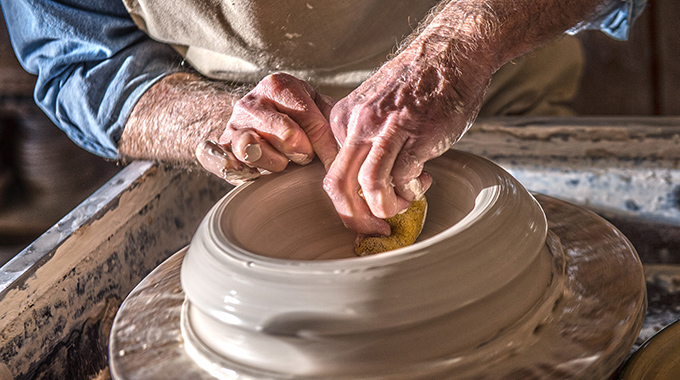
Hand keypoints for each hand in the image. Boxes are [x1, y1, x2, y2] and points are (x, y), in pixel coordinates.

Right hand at [197, 73, 337, 184]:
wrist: (253, 119)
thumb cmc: (295, 117)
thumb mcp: (317, 109)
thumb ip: (334, 122)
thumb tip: (349, 149)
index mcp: (278, 86)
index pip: (312, 121)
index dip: (328, 147)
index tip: (337, 162)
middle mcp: (250, 102)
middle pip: (287, 137)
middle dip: (303, 153)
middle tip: (304, 154)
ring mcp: (232, 126)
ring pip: (255, 151)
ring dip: (276, 163)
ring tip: (282, 160)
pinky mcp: (219, 150)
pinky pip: (220, 161)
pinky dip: (237, 168)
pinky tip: (254, 172)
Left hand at [324, 50, 492, 234]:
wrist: (451, 53)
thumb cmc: (418, 84)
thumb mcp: (375, 105)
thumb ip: (366, 137)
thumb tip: (369, 183)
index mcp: (343, 118)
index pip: (331, 171)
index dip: (347, 201)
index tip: (366, 211)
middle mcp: (358, 124)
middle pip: (338, 185)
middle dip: (353, 218)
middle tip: (373, 230)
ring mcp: (386, 129)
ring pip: (368, 186)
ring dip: (385, 208)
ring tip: (402, 204)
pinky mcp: (415, 135)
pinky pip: (403, 179)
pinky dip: (412, 190)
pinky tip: (423, 180)